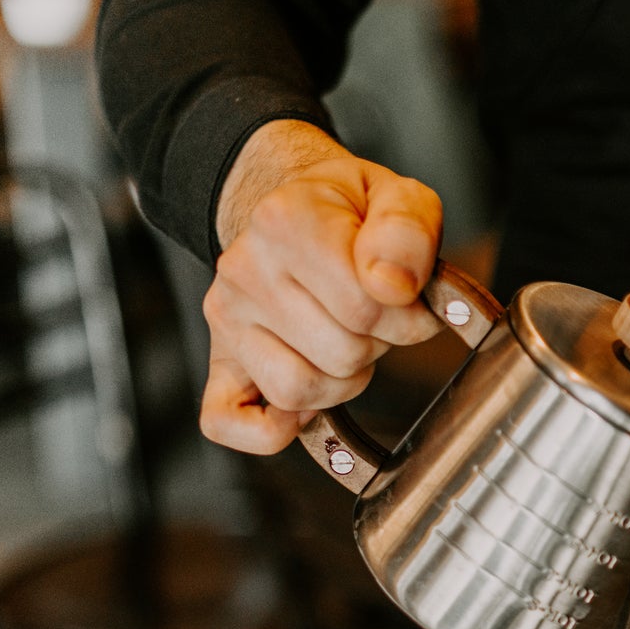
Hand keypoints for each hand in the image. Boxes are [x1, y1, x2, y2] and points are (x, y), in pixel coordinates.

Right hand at [199, 120, 444, 452]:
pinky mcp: (219, 362)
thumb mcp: (399, 199)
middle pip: (341, 352)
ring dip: (342, 381)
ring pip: (298, 390)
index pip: (369, 304)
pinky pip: (227, 422)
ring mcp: (226, 319)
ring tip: (346, 342)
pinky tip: (302, 406)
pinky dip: (271, 430)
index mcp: (286, 221)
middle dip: (378, 344)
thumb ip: (407, 233)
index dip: (410, 315)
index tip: (410, 299)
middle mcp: (244, 269)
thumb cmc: (352, 215)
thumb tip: (393, 285)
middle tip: (374, 317)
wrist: (295, 211)